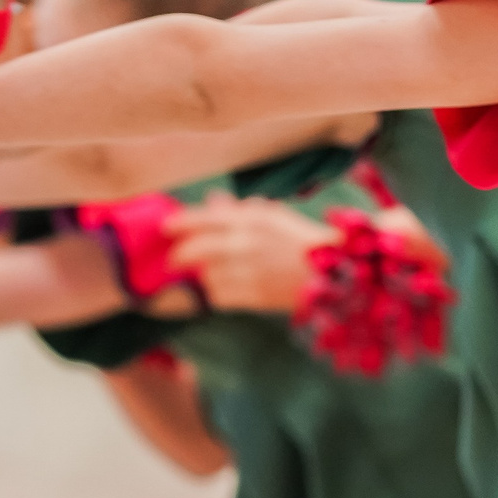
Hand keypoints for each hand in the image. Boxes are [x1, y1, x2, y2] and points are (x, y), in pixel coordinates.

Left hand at [163, 192, 332, 313]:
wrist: (331, 274)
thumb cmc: (302, 242)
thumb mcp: (274, 217)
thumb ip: (241, 210)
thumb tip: (214, 201)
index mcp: (252, 219)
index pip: (204, 218)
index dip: (180, 222)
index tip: (166, 227)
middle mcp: (246, 242)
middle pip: (197, 249)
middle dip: (181, 255)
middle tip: (175, 259)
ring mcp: (248, 270)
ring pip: (207, 274)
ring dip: (205, 275)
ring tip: (215, 273)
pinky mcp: (252, 295)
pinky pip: (219, 296)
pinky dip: (218, 293)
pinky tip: (227, 289)